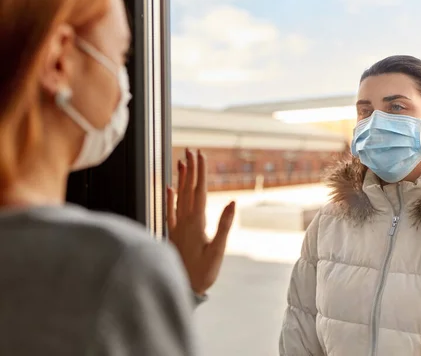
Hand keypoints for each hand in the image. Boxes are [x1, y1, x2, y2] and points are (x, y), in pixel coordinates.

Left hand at [167, 148, 235, 294]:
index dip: (200, 172)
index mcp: (197, 222)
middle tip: (191, 151)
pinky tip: (169, 188)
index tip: (201, 155)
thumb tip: (233, 201)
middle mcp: (185, 221)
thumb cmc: (203, 272)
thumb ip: (224, 225)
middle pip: (188, 189)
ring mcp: (177, 226)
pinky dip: (170, 198)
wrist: (183, 288)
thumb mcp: (218, 250)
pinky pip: (170, 211)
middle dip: (190, 169)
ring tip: (181, 162)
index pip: (199, 191)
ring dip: (180, 179)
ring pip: (178, 197)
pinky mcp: (173, 234)